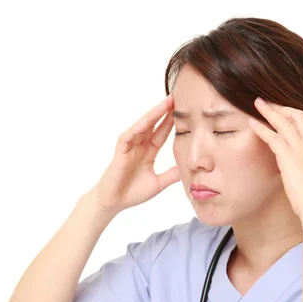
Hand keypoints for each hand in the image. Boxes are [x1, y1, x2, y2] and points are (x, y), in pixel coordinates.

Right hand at [92, 94, 179, 214]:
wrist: (114, 203)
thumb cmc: (132, 193)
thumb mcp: (158, 183)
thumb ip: (171, 175)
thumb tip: (188, 169)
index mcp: (148, 152)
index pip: (162, 133)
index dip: (171, 122)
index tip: (184, 111)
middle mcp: (139, 146)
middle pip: (153, 125)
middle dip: (164, 112)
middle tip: (176, 98)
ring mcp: (129, 147)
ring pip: (142, 126)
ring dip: (153, 114)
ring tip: (165, 103)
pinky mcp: (120, 152)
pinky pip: (128, 136)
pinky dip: (137, 128)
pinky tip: (147, 120)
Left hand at [249, 98, 302, 220]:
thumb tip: (294, 171)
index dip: (293, 115)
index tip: (281, 111)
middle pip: (297, 116)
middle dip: (281, 107)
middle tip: (266, 102)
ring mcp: (301, 150)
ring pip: (284, 122)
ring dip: (269, 111)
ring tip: (256, 103)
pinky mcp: (289, 157)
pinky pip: (273, 137)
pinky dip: (261, 128)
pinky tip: (251, 123)